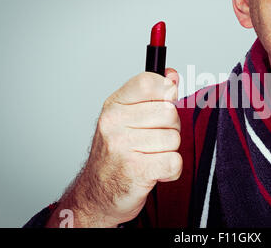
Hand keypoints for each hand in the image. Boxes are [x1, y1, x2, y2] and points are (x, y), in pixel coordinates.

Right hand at [47, 68, 181, 226]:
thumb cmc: (115, 155)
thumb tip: (172, 75)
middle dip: (170, 128)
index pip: (149, 82)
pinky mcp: (136, 170)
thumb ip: (151, 95)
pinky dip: (171, 170)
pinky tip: (156, 171)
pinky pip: (174, 162)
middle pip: (169, 112)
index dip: (166, 91)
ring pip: (174, 138)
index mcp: (114, 106)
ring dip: (169, 151)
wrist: (96, 195)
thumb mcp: (127, 118)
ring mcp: (123, 147)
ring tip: (151, 156)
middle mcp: (114, 123)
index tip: (166, 101)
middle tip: (154, 140)